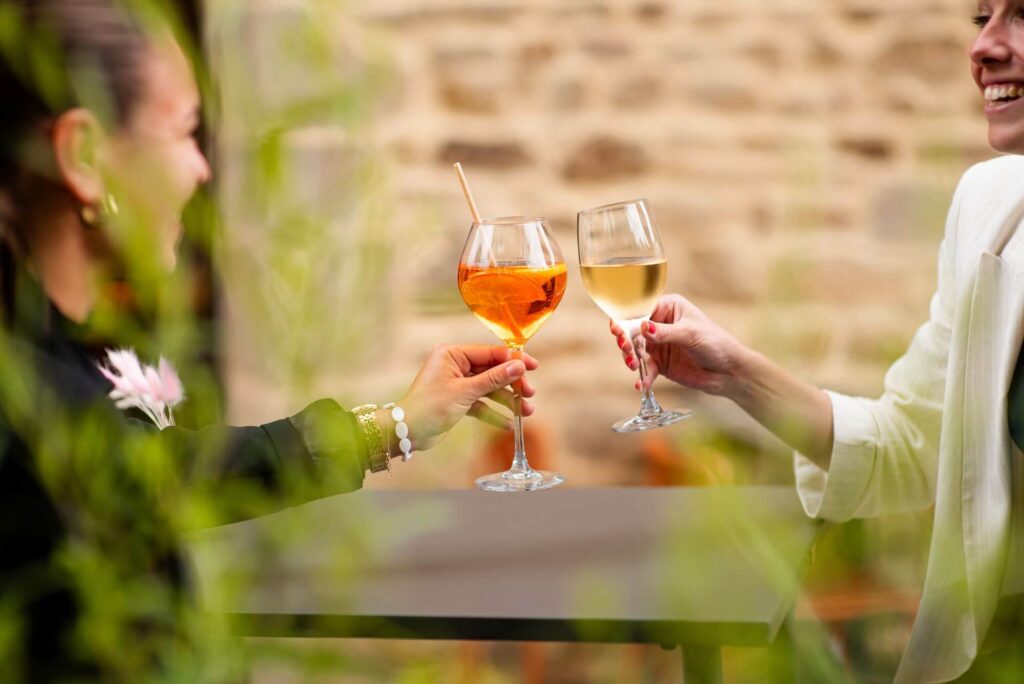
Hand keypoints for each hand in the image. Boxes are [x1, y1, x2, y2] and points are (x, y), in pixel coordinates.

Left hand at [399, 344, 538, 451]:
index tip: (532, 367)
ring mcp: (457, 384)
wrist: (407, 433)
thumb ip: (493, 379)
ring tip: (526, 412)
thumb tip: (518, 366)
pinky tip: (509, 423)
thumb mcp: (465, 392)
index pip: (490, 353)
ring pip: (489, 389)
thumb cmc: (429, 407)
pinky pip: (481, 404)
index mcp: (452, 354)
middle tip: (530, 394)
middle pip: (492, 371)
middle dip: (512, 384)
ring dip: (507, 400)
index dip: (512, 360)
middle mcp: (455, 365)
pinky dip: (494, 413)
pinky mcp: (458, 401)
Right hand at [610, 294, 750, 396]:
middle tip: (626, 349)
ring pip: (635, 350)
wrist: (729, 371)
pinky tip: (641, 384)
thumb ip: (665, 333)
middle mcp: (660, 324)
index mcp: (668, 308)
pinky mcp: (661, 364)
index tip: (617, 329)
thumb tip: (643, 329)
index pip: (640, 310)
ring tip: (633, 366)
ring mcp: (659, 345)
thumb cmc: (716, 343)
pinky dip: (642, 377)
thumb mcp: (690, 334)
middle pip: (633, 330)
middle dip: (626, 340)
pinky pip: (646, 369)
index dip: (626, 319)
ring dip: (631, 358)